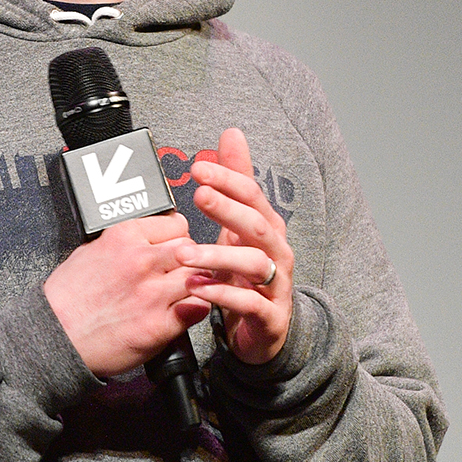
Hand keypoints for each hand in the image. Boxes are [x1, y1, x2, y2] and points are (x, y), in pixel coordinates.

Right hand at [44, 211, 211, 377]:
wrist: (55, 336)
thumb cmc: (67, 297)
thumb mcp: (91, 250)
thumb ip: (123, 242)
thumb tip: (148, 239)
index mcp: (125, 237)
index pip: (176, 224)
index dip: (178, 237)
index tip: (175, 246)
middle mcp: (142, 261)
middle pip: (191, 248)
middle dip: (190, 258)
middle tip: (182, 269)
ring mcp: (152, 293)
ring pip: (200, 276)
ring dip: (196, 283)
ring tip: (185, 290)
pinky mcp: (158, 325)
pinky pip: (197, 309)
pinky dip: (196, 308)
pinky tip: (185, 310)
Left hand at [177, 128, 292, 364]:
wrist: (268, 328)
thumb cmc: (249, 270)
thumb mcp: (240, 223)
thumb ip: (236, 180)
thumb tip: (231, 133)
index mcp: (269, 226)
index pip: (252, 195)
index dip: (228, 180)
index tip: (198, 169)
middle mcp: (277, 252)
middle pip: (257, 224)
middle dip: (228, 209)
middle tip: (198, 196)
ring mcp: (276, 284)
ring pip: (253, 264)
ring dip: (218, 256)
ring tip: (184, 254)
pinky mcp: (270, 316)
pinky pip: (249, 303)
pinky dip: (224, 294)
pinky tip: (198, 288)